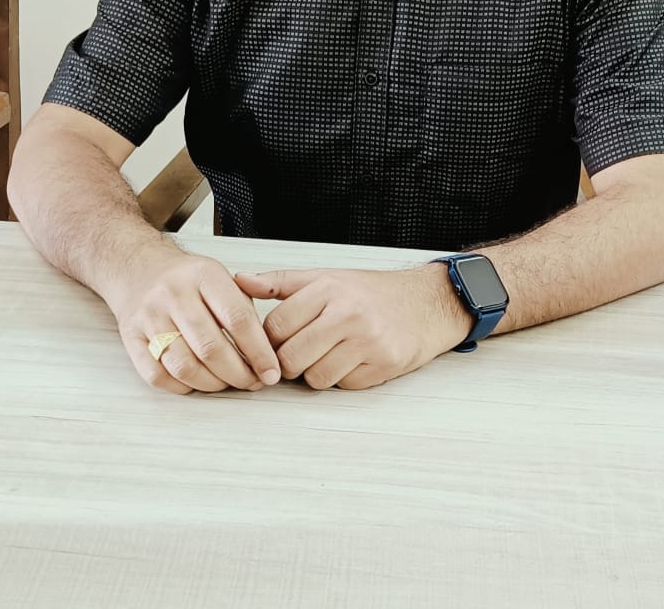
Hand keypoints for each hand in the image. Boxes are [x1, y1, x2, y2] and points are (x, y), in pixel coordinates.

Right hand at [108, 251, 282, 395]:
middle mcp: (174, 293)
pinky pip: (158, 376)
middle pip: (211, 347)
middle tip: (251, 382)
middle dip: (238, 374)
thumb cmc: (186, 278)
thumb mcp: (220, 276)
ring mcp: (150, 316)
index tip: (271, 370)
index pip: (238, 318)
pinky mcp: (131, 337)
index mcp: (204, 275)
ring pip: (184, 366)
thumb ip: (244, 307)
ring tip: (226, 382)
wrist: (140, 267)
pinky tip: (196, 381)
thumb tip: (267, 351)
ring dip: (212, 384)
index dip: (259, 351)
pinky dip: (182, 387)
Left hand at [231, 265, 472, 390]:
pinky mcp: (383, 364)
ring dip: (316, 372)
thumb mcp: (324, 277)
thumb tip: (239, 280)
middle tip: (301, 351)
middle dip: (289, 362)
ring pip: (316, 378)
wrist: (425, 303)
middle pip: (291, 359)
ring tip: (330, 353)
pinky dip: (344, 378)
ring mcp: (367, 341)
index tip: (278, 340)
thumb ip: (279, 282)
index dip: (270, 340)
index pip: (275, 328)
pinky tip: (354, 359)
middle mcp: (347, 314)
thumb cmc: (369, 292)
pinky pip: (344, 386)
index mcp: (327, 289)